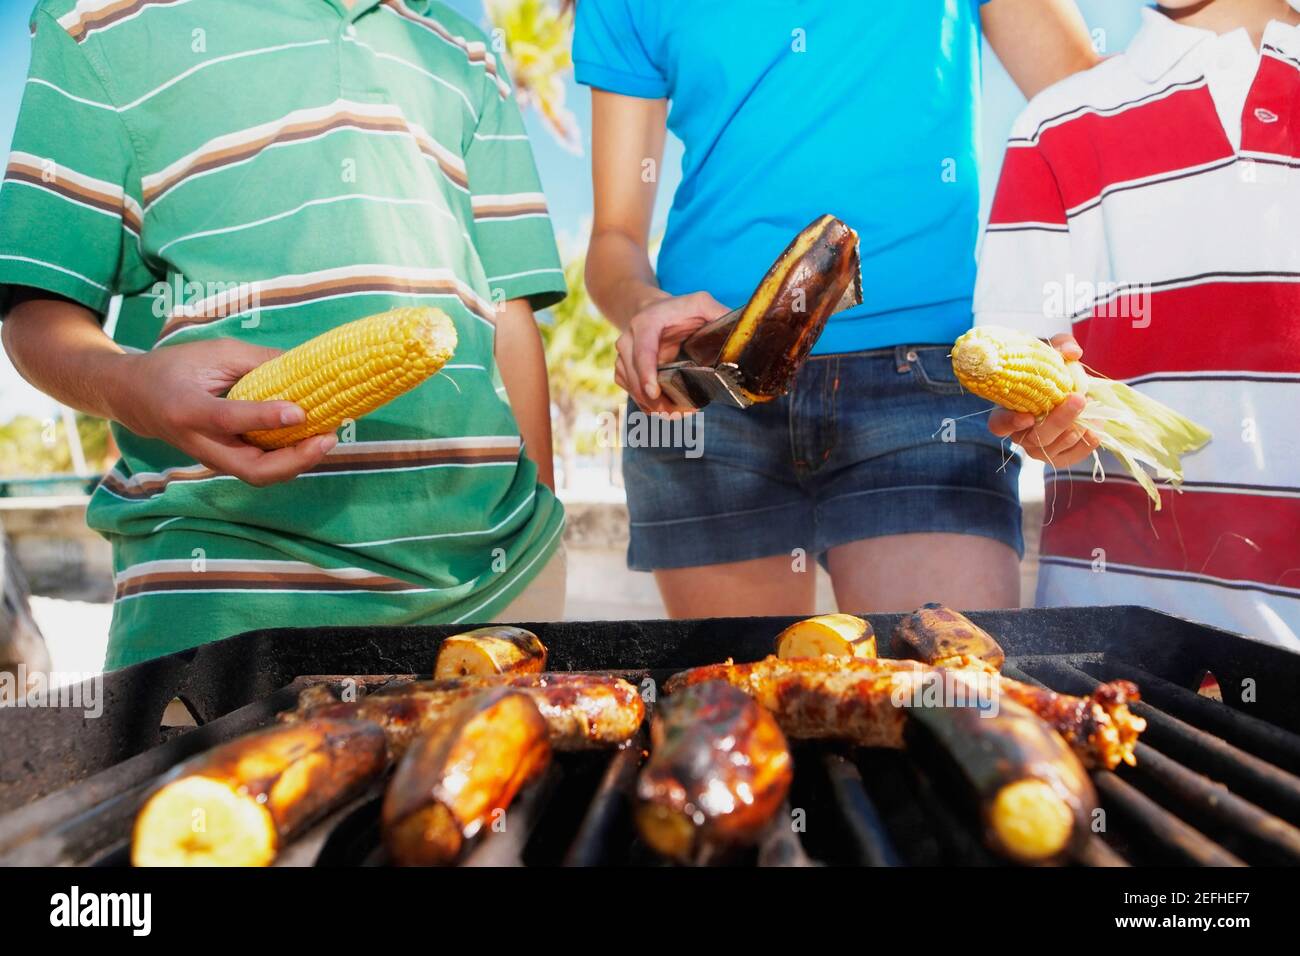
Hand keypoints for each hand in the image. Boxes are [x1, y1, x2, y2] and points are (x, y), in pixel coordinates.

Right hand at [110, 338, 336, 486]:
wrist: (136, 398)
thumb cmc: (177, 367)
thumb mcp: (214, 353)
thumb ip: (258, 361)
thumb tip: (307, 368)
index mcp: (187, 409)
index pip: (229, 420)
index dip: (266, 418)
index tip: (300, 411)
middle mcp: (199, 443)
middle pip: (252, 469)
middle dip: (296, 460)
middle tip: (329, 437)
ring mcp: (213, 459)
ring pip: (260, 475)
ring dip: (299, 462)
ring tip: (329, 437)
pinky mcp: (225, 463)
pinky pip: (261, 469)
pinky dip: (290, 460)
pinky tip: (314, 441)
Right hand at [614, 291, 730, 413]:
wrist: (653, 310)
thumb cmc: (679, 308)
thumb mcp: (700, 303)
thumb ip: (717, 313)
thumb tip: (743, 331)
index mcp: (646, 323)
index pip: (642, 350)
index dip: (646, 373)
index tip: (654, 393)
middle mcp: (628, 340)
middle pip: (633, 374)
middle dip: (654, 398)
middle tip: (679, 412)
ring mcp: (623, 356)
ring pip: (630, 387)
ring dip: (652, 405)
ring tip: (678, 414)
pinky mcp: (624, 369)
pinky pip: (631, 391)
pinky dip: (647, 405)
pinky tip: (666, 410)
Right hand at [988, 334, 1100, 467]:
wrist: (1067, 390)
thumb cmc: (1050, 371)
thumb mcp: (1052, 352)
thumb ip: (1061, 345)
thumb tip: (1073, 353)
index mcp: (1007, 412)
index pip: (999, 425)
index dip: (1010, 422)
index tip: (1028, 416)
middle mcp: (1019, 435)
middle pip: (1035, 437)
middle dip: (1059, 420)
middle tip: (1078, 399)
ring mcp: (1038, 450)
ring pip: (1054, 448)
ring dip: (1075, 429)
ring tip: (1090, 408)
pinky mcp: (1059, 458)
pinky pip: (1072, 457)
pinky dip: (1086, 443)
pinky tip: (1095, 426)